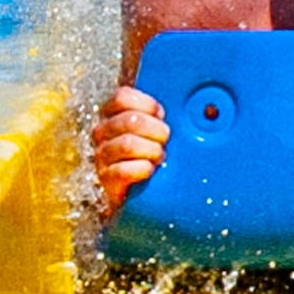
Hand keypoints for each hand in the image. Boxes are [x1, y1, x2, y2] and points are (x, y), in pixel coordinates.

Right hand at [91, 84, 167, 216]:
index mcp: (111, 115)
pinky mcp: (105, 179)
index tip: (161, 115)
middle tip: (165, 140)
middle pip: (130, 120)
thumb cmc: (148, 156)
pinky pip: (123, 170)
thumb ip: (158, 116)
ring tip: (158, 158)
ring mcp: (101, 156)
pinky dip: (142, 169)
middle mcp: (101, 133)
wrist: (137, 196)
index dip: (147, 104)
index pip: (122, 97)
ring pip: (127, 144)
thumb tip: (192, 108)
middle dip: (156, 130)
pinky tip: (149, 171)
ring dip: (151, 151)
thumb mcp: (150, 131)